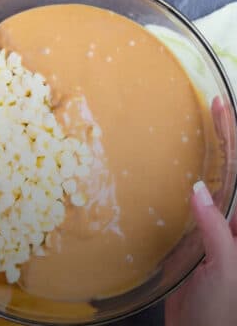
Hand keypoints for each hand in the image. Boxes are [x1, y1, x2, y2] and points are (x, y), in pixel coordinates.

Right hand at [165, 98, 236, 325]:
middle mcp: (233, 217)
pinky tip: (180, 170)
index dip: (232, 137)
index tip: (220, 107)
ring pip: (214, 180)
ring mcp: (215, 222)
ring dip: (210, 153)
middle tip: (213, 106)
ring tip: (200, 127)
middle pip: (231, 169)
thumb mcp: (223, 269)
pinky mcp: (197, 231)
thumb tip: (198, 190)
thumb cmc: (220, 310)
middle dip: (226, 136)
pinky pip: (194, 199)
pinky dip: (188, 179)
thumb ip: (215, 230)